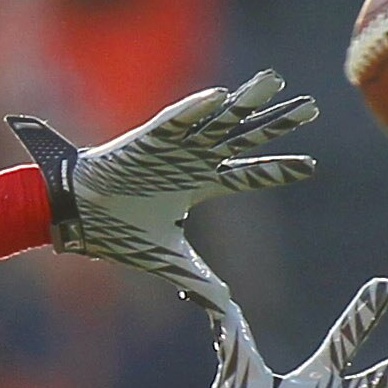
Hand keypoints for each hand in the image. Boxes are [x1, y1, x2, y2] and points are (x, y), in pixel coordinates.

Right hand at [6, 70, 316, 308]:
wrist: (75, 216)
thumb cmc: (117, 233)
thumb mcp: (168, 258)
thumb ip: (198, 279)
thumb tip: (225, 305)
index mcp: (196, 184)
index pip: (245, 175)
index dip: (276, 171)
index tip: (311, 167)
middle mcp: (190, 160)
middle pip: (243, 138)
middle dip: (276, 124)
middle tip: (312, 108)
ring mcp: (171, 147)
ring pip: (217, 120)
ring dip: (246, 102)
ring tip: (276, 82)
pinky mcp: (145, 140)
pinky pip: (173, 121)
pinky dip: (195, 109)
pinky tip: (221, 96)